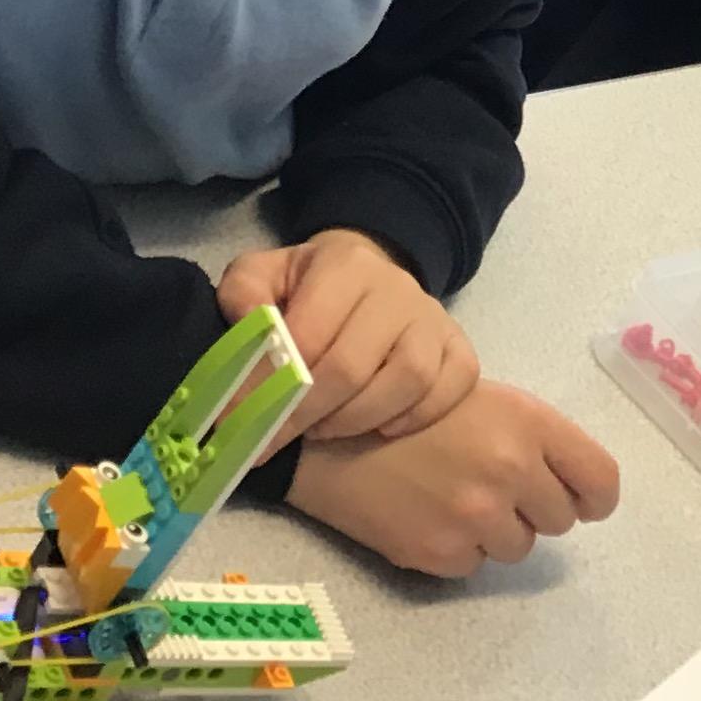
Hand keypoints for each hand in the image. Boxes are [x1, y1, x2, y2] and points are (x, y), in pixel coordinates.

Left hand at [217, 229, 479, 444]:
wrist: (365, 276)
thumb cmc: (307, 286)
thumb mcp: (263, 275)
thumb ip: (244, 295)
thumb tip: (249, 325)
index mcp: (344, 265)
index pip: (308, 335)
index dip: (272, 386)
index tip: (243, 420)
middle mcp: (396, 287)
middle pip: (354, 366)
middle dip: (308, 413)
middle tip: (278, 436)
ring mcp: (433, 317)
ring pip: (409, 379)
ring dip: (359, 418)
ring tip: (326, 429)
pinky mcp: (458, 345)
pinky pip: (453, 386)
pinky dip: (419, 416)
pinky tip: (382, 428)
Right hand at [285, 383, 619, 577]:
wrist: (328, 433)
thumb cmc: (409, 407)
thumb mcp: (483, 398)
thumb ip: (534, 439)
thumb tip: (573, 490)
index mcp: (529, 424)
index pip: (600, 482)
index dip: (592, 497)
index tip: (578, 499)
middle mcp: (511, 471)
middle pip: (561, 520)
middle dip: (534, 509)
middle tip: (493, 488)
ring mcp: (477, 517)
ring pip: (518, 547)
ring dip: (494, 531)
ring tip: (451, 498)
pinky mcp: (442, 553)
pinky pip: (473, 564)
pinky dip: (456, 548)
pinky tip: (425, 515)